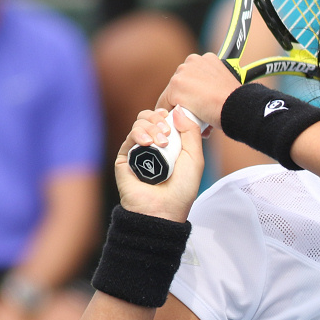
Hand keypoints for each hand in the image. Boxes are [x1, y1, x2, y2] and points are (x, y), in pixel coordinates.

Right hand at [114, 107, 204, 222]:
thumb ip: (191, 132)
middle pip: (149, 117)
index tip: (172, 115)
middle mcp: (153, 145)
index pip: (164, 119)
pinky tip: (147, 144)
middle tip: (167, 132)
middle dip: (158, 118)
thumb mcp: (195, 158)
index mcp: (170, 144)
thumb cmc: (181, 189)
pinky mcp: (125, 158)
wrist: (164, 209)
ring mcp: (138, 150)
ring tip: (160, 142)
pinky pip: (130, 137)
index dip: (167, 113)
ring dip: (151, 127)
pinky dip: (139, 134)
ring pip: (139, 124)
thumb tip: (178, 110)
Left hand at [156, 53, 239, 128]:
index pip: (191, 77)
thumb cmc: (235, 101)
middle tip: (197, 114)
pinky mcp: (175, 88)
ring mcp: (182, 73)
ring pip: (172, 94)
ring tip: (192, 120)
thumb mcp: (224, 84)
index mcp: (206, 58)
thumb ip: (211, 84)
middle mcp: (192, 61)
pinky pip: (165, 105)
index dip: (194, 93)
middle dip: (186, 100)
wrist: (237, 107)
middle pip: (180, 84)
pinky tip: (183, 122)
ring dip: (180, 107)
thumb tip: (204, 96)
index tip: (199, 105)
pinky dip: (172, 116)